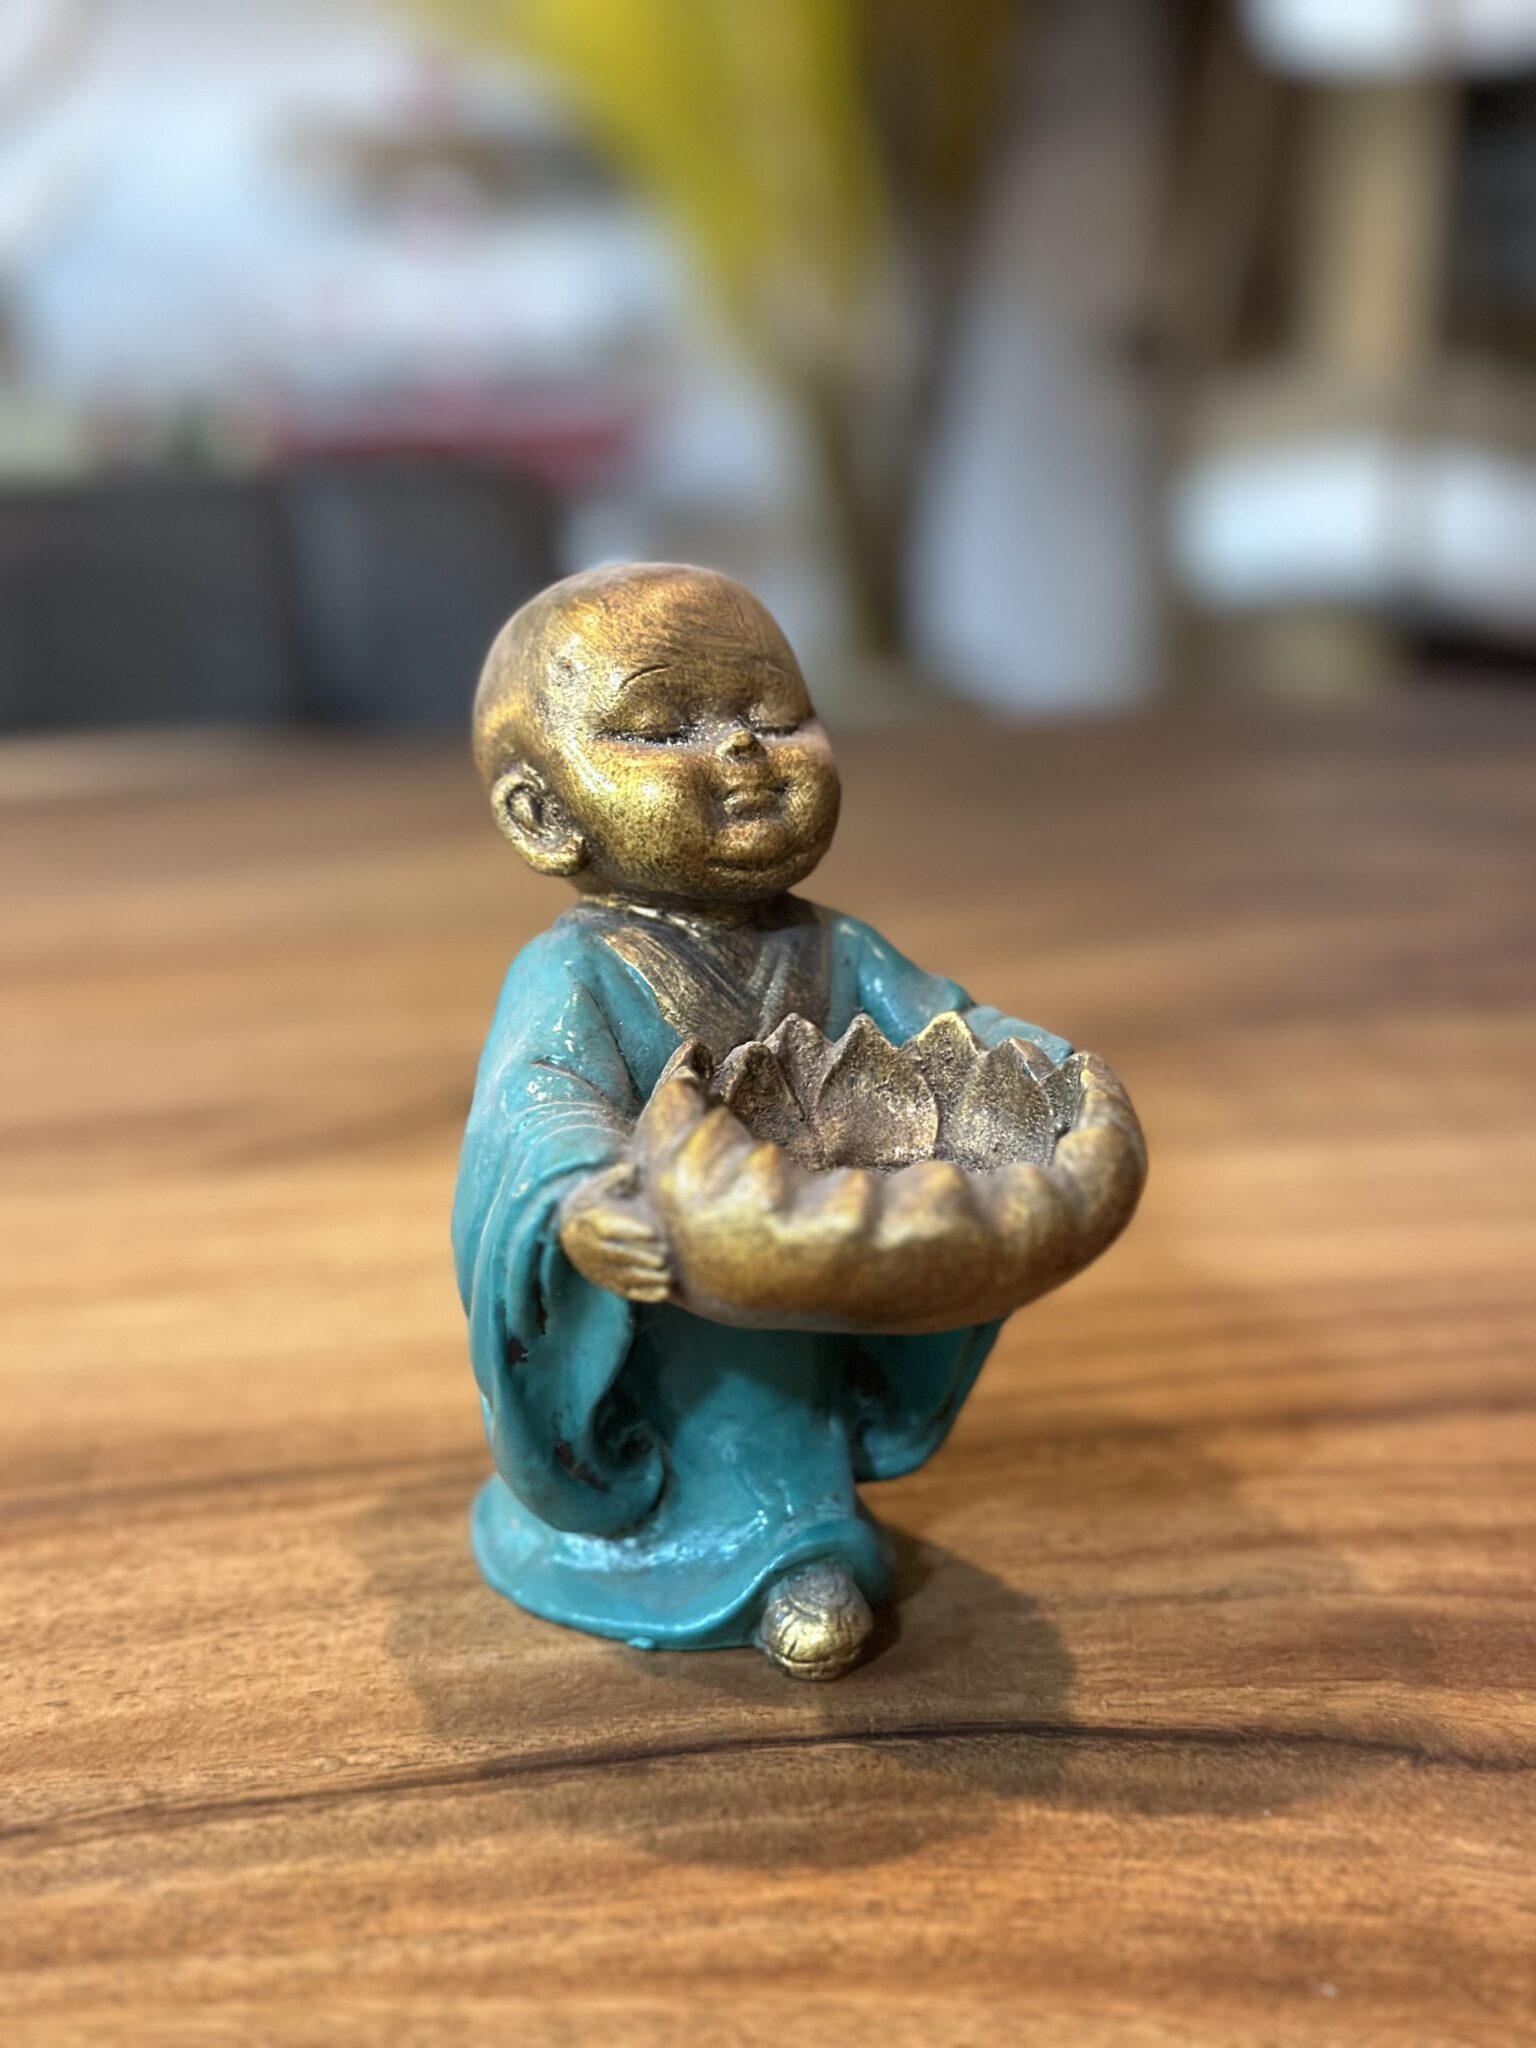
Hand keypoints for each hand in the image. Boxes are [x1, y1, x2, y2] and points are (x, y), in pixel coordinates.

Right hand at [558, 1163, 673, 1303]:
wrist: (566, 1228)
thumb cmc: (589, 1203)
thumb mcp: (595, 1187)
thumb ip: (614, 1178)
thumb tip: (631, 1167)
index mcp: (590, 1224)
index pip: (609, 1230)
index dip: (631, 1232)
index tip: (654, 1233)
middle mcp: (591, 1249)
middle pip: (617, 1256)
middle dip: (641, 1258)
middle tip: (664, 1258)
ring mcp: (597, 1268)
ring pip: (622, 1276)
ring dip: (646, 1278)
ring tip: (667, 1276)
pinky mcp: (605, 1282)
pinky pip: (624, 1291)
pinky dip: (644, 1294)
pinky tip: (663, 1293)